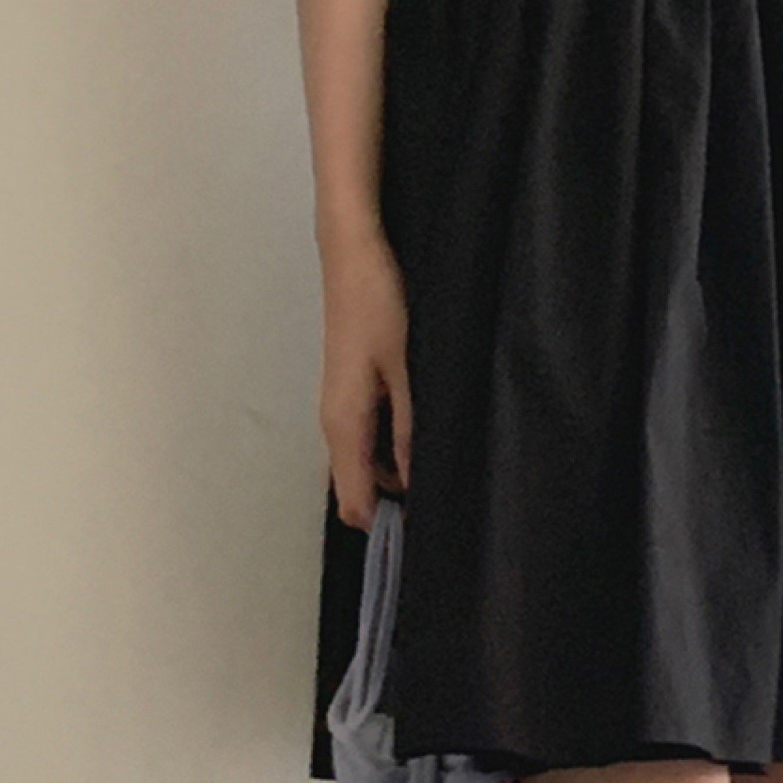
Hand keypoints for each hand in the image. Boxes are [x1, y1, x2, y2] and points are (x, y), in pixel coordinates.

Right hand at [318, 226, 413, 531]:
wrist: (352, 255)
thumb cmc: (379, 304)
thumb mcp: (407, 370)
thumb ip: (410, 430)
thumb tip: (415, 481)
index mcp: (344, 426)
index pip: (354, 505)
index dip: (387, 526)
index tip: (428, 528)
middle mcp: (334, 425)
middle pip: (359, 489)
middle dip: (397, 501)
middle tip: (447, 493)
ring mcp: (340, 409)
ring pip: (366, 464)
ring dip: (397, 471)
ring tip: (443, 459)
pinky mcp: (349, 393)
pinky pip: (368, 439)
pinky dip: (392, 446)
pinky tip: (424, 430)